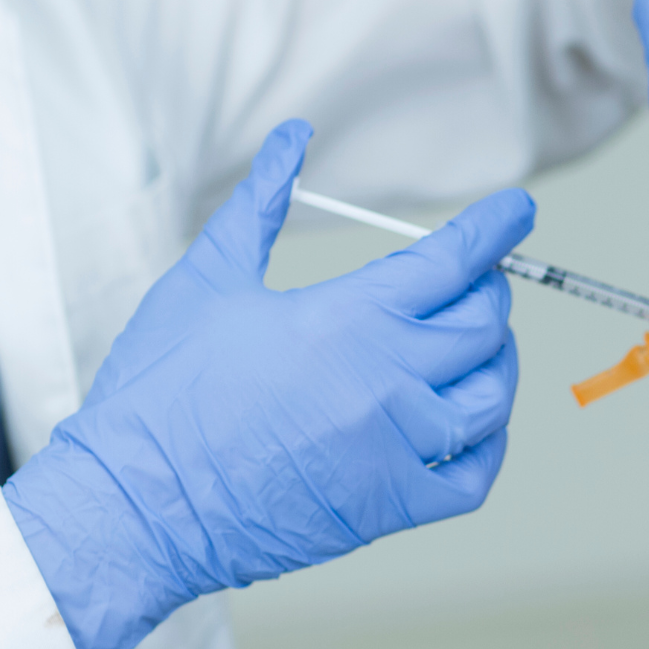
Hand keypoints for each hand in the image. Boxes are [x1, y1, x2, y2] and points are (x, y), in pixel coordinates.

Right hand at [3, 121, 532, 648]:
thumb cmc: (160, 395)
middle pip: (484, 323)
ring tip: (472, 348)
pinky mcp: (390, 508)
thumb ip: (261, 203)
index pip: (456, 259)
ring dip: (496, 363)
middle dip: (488, 291)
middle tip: (470, 283)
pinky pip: (476, 476)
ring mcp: (396, 449)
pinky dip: (489, 444)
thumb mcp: (207, 279)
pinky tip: (470, 423)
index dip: (495, 227)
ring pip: (493, 396)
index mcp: (349, 317)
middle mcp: (388, 380)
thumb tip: (292, 139)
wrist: (133, 508)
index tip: (516, 211)